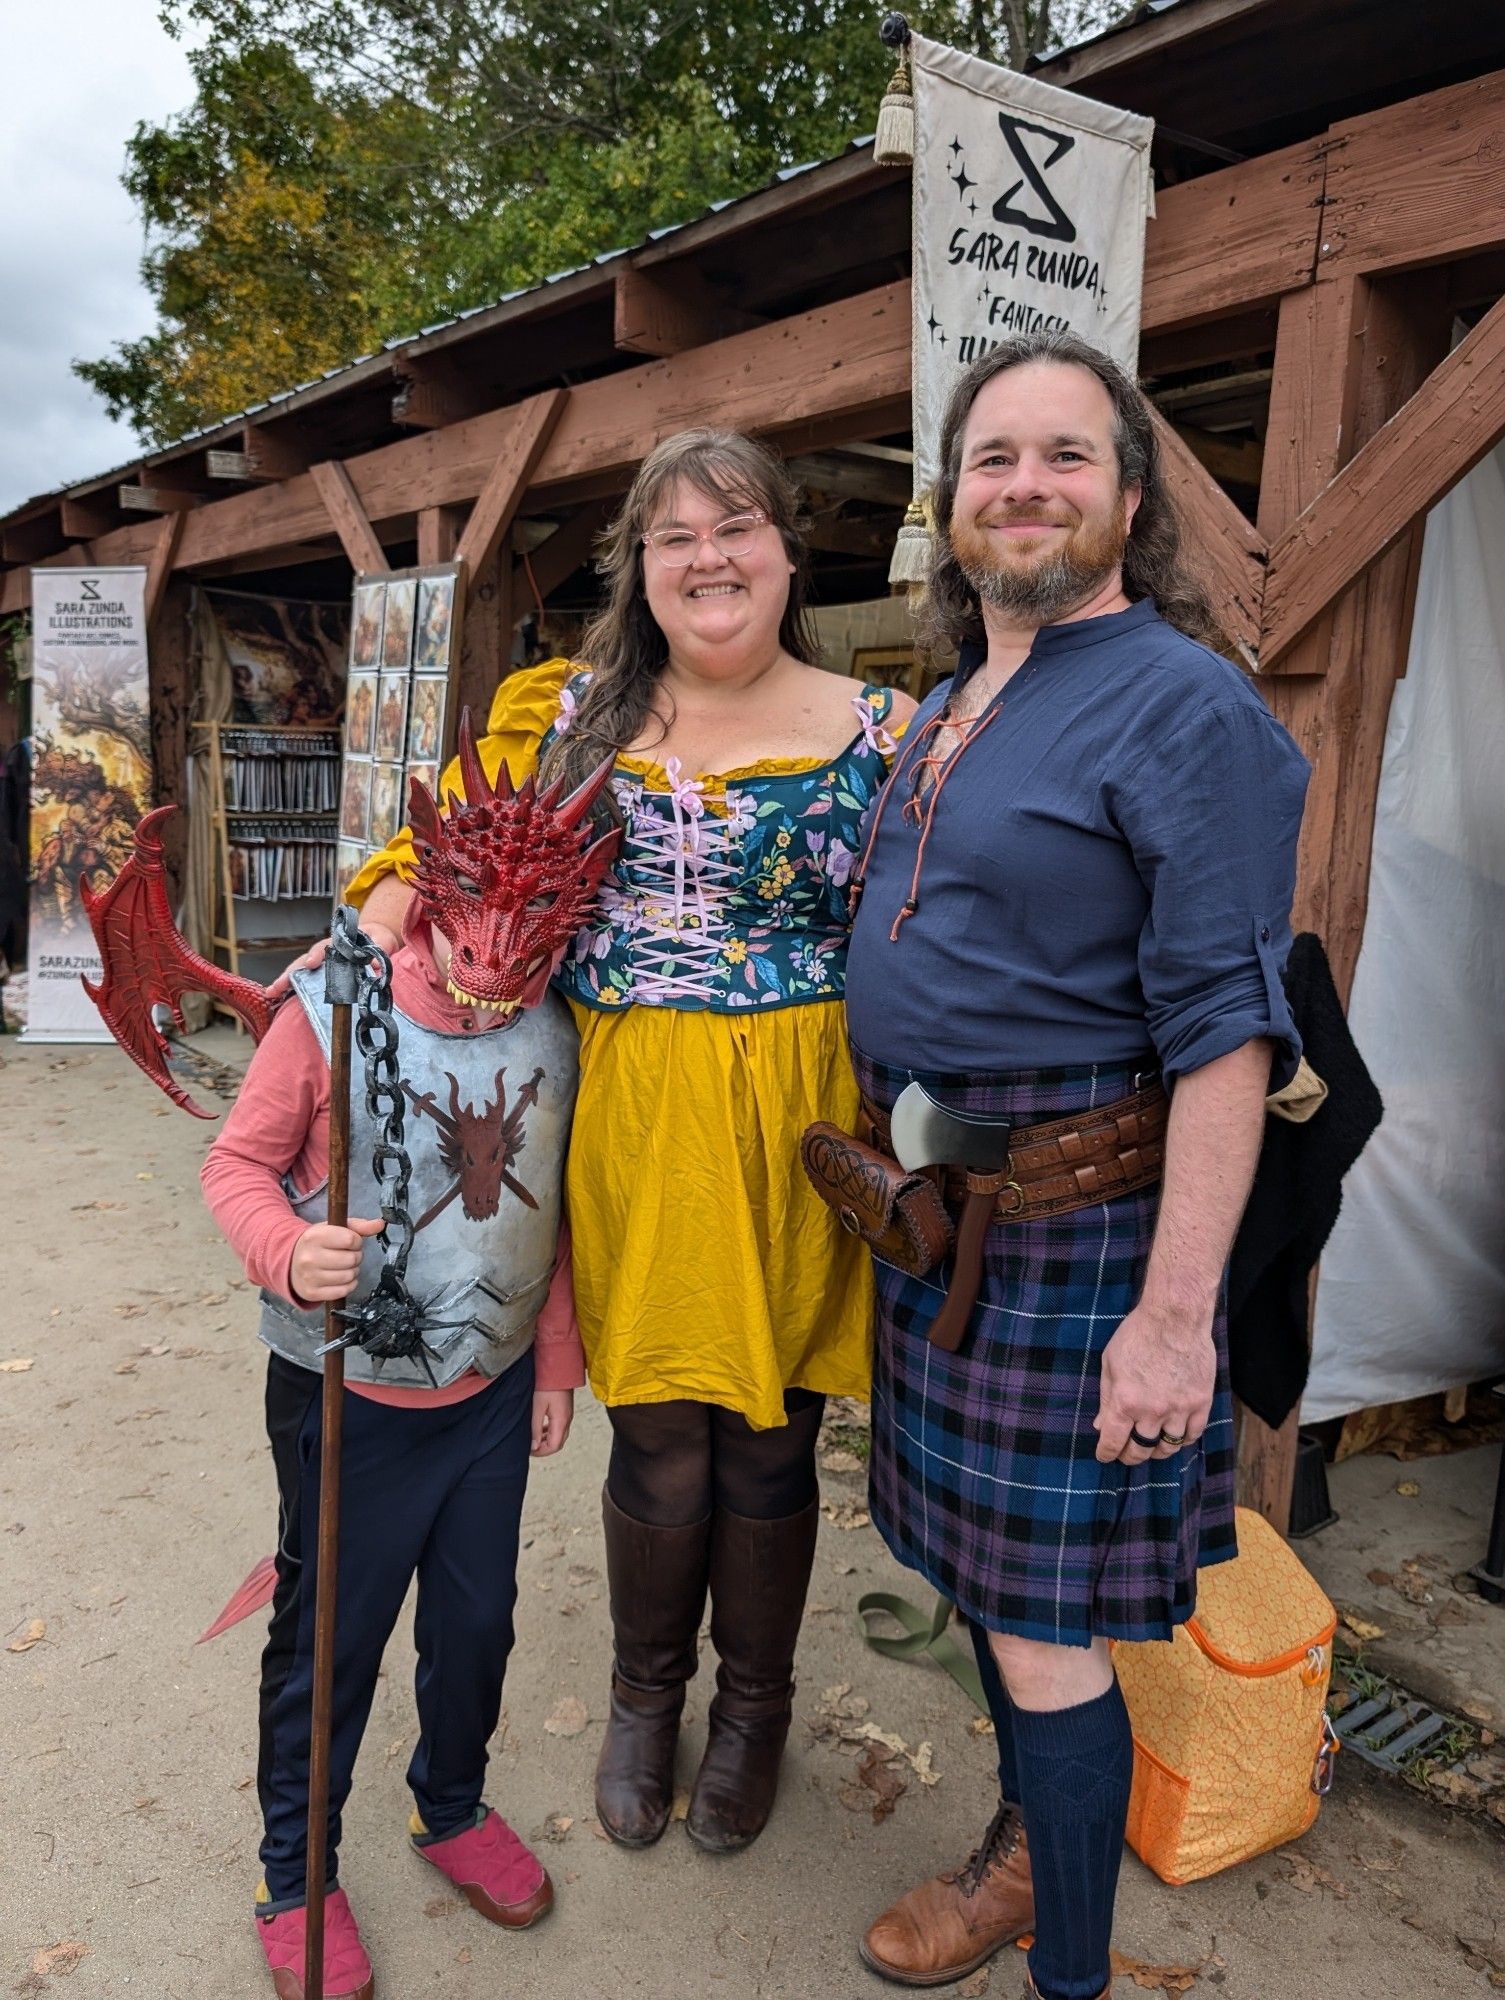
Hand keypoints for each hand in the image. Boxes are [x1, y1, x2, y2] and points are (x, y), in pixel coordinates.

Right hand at [265, 922, 401, 1002]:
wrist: (375, 938)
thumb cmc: (376, 939)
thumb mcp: (382, 941)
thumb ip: (379, 949)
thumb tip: (374, 964)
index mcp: (338, 943)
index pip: (324, 948)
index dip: (316, 955)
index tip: (310, 963)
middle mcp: (325, 953)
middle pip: (304, 961)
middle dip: (290, 973)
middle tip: (277, 985)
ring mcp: (321, 963)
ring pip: (300, 971)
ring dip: (285, 982)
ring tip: (271, 993)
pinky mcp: (322, 973)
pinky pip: (305, 981)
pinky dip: (292, 989)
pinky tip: (277, 998)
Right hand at [289, 1217, 384, 1302]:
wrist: (291, 1263)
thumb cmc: (318, 1244)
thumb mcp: (333, 1229)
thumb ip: (359, 1226)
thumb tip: (380, 1224)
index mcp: (314, 1236)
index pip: (351, 1240)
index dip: (357, 1241)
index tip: (351, 1243)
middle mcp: (310, 1257)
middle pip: (352, 1259)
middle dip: (356, 1257)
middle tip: (348, 1256)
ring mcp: (309, 1277)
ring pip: (349, 1276)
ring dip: (353, 1271)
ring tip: (344, 1266)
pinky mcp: (312, 1293)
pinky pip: (343, 1291)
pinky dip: (348, 1285)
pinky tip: (342, 1279)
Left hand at [531, 1389, 573, 1456]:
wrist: (558, 1367)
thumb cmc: (547, 1384)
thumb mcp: (537, 1407)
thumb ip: (535, 1428)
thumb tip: (533, 1446)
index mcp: (561, 1421)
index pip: (553, 1446)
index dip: (540, 1452)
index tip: (528, 1450)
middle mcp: (567, 1419)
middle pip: (558, 1443)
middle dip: (544, 1449)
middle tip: (530, 1447)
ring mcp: (568, 1414)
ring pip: (559, 1435)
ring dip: (546, 1440)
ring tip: (533, 1439)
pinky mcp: (565, 1409)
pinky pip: (559, 1427)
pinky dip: (549, 1432)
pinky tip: (540, 1428)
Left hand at [1093, 1299, 1214, 1465]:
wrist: (1175, 1317)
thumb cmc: (1137, 1334)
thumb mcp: (1110, 1363)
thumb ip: (1106, 1397)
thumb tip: (1100, 1425)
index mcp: (1124, 1401)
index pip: (1113, 1441)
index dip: (1106, 1453)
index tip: (1105, 1455)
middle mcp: (1151, 1411)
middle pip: (1141, 1450)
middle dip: (1130, 1456)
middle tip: (1127, 1454)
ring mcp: (1179, 1409)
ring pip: (1168, 1447)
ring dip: (1156, 1451)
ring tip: (1151, 1447)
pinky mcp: (1201, 1402)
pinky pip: (1192, 1435)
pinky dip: (1182, 1440)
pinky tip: (1175, 1436)